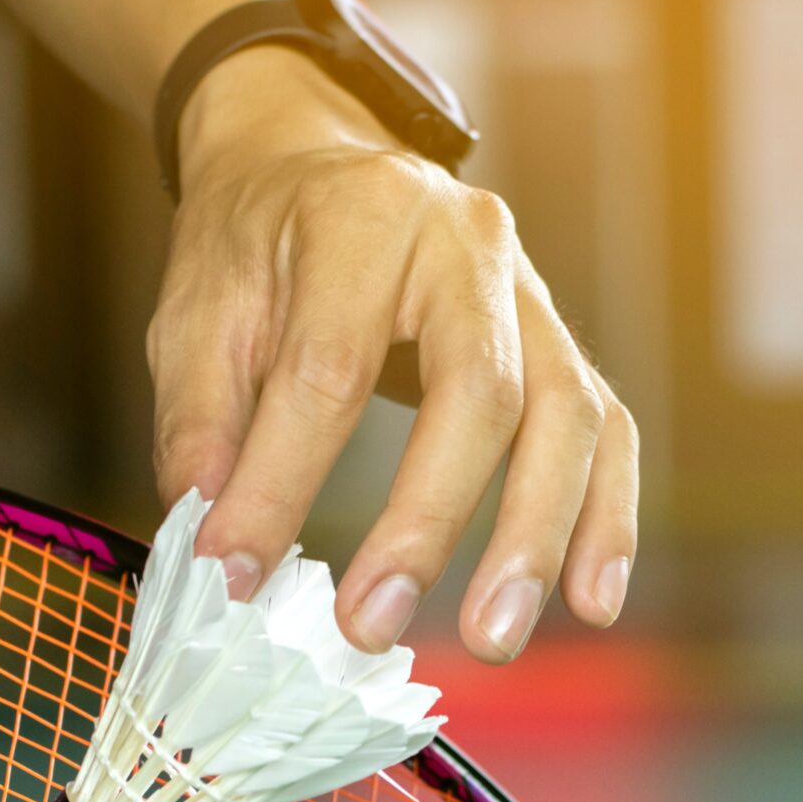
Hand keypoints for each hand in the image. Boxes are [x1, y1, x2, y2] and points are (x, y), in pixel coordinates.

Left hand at [147, 48, 638, 662]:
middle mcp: (469, 243)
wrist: (314, 163)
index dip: (281, 482)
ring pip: (567, 416)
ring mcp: (531, 292)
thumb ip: (200, 420)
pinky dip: (606, 518)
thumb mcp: (194, 311)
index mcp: (364, 216)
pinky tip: (592, 600)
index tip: (237, 575)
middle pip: (483, 390)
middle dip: (429, 522)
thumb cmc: (255, 244)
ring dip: (538, 538)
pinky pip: (607, 431)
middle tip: (372, 627)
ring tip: (492, 638)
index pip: (330, 368)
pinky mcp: (559, 343)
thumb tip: (217, 541)